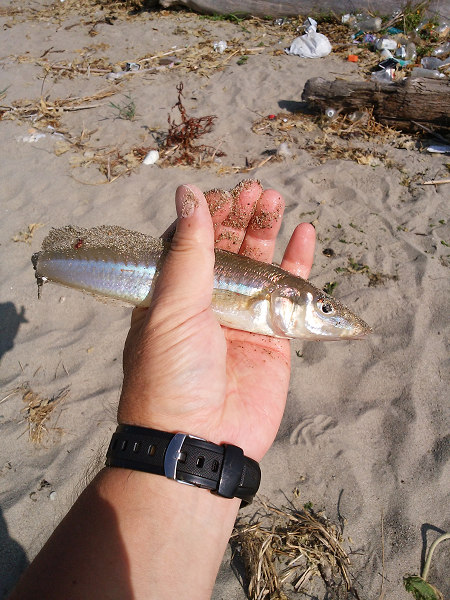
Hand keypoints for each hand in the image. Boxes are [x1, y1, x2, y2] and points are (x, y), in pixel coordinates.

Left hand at [118, 180, 314, 461]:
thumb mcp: (172, 306)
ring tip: (276, 200)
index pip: (192, 244)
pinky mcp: (273, 339)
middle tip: (257, 190)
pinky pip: (289, 296)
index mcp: (171, 295)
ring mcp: (242, 319)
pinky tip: (305, 235)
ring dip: (268, 232)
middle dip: (241, 218)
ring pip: (260, 266)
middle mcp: (206, 304)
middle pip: (228, 250)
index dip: (208, 216)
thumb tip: (187, 195)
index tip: (224, 192)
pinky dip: (299, 266)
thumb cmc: (171, 373)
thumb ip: (188, 252)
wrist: (199, 440)